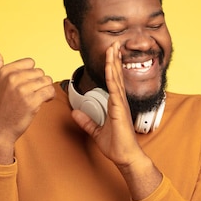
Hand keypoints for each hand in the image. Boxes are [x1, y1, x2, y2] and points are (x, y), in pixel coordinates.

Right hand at [0, 44, 54, 163]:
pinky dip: (50, 96)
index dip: (31, 74)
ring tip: (38, 98)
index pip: (30, 63)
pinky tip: (44, 102)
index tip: (27, 84)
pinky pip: (50, 91)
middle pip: (40, 72)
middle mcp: (12, 78)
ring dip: (45, 89)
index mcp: (4, 71)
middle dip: (39, 82)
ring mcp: (22, 90)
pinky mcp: (32, 102)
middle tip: (33, 93)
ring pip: (46, 80)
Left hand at [72, 42, 162, 198]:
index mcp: (115, 105)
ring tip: (114, 48)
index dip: (112, 67)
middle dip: (115, 59)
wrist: (126, 157)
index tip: (111, 54)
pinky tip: (111, 67)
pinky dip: (113, 77)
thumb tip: (74, 113)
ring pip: (117, 79)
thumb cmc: (117, 146)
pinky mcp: (120, 110)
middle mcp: (119, 102)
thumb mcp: (97, 132)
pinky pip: (115, 90)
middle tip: (114, 43)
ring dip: (114, 63)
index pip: (113, 81)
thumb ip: (86, 122)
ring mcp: (121, 105)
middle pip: (117, 75)